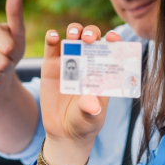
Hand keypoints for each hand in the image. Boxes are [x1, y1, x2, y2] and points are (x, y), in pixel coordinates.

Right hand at [38, 24, 121, 164]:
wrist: (64, 133)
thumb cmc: (85, 123)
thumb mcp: (91, 118)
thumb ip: (92, 110)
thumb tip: (91, 103)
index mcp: (103, 71)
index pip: (112, 49)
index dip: (114, 40)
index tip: (113, 38)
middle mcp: (88, 62)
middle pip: (92, 38)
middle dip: (92, 33)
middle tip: (89, 38)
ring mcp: (69, 62)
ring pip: (73, 38)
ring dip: (74, 31)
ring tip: (73, 35)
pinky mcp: (51, 66)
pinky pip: (51, 48)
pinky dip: (52, 38)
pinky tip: (53, 36)